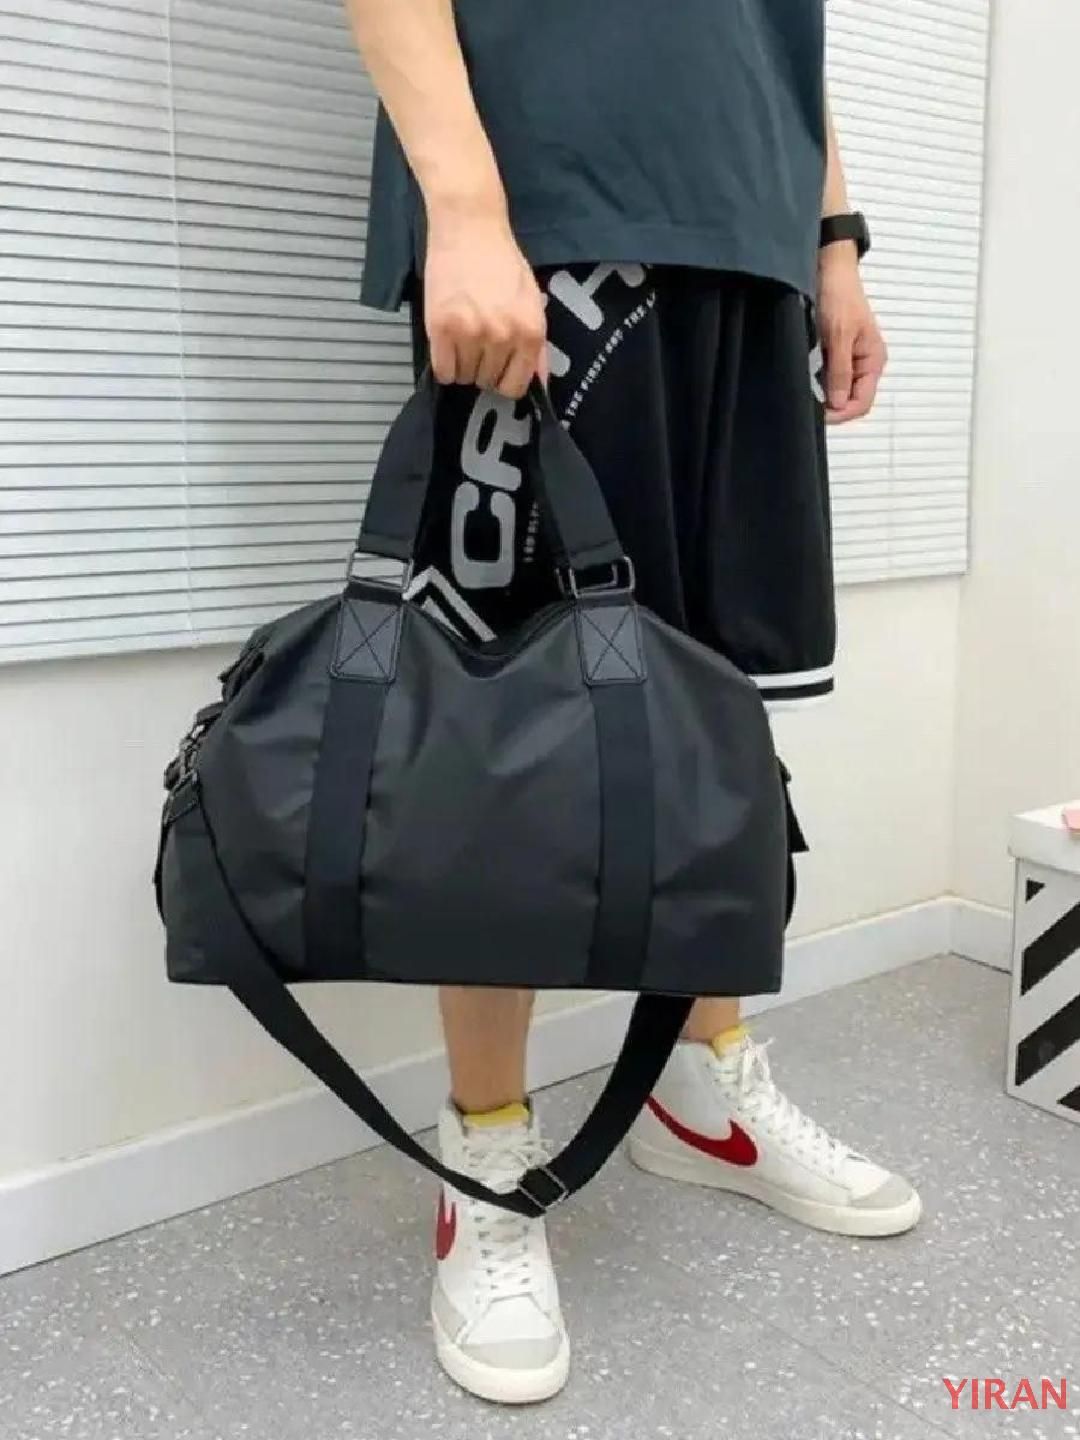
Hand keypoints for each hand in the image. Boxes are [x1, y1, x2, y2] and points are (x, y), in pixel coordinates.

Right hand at [424, 205, 547, 398]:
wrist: (470, 228)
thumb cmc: (502, 262)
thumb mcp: (531, 302)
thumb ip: (536, 344)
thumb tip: (539, 381)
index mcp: (530, 332)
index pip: (516, 386)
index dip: (505, 380)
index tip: (498, 370)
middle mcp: (502, 336)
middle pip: (488, 382)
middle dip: (483, 368)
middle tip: (478, 342)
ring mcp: (470, 333)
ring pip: (465, 378)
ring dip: (463, 365)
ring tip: (463, 337)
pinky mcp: (441, 328)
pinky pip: (443, 370)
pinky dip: (444, 365)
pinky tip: (448, 345)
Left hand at [816, 244, 886, 423]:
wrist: (828, 268)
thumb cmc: (839, 296)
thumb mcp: (839, 336)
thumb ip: (839, 371)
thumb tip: (837, 404)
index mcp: (873, 362)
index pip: (861, 403)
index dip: (841, 413)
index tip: (817, 414)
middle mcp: (863, 365)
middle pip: (849, 401)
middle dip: (830, 405)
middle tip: (806, 402)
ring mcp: (848, 361)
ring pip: (835, 391)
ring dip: (821, 393)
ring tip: (804, 388)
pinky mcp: (833, 354)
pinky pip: (826, 378)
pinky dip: (815, 381)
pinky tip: (804, 376)